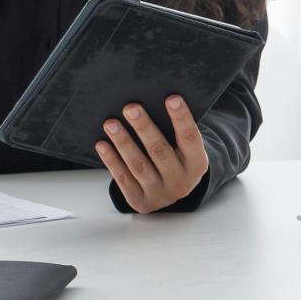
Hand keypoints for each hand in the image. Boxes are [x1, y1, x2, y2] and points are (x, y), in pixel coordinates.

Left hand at [96, 96, 208, 212]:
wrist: (171, 193)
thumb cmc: (177, 160)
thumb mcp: (186, 150)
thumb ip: (176, 133)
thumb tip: (152, 105)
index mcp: (197, 164)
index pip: (190, 137)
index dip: (181, 118)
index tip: (171, 98)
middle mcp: (180, 181)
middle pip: (160, 151)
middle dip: (144, 127)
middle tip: (130, 108)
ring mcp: (160, 193)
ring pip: (138, 165)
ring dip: (123, 142)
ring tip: (111, 124)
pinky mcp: (140, 201)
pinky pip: (123, 179)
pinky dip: (112, 160)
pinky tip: (103, 144)